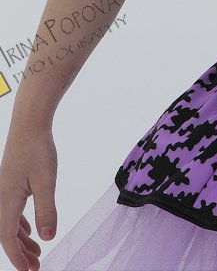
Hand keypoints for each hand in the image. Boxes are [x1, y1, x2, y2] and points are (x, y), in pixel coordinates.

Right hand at [0, 120, 57, 270]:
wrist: (29, 124)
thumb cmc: (37, 150)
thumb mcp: (46, 182)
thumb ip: (47, 210)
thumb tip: (48, 237)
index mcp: (6, 202)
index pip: (7, 239)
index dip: (17, 257)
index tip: (29, 270)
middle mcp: (1, 199)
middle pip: (7, 235)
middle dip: (20, 253)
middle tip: (35, 267)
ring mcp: (5, 191)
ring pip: (10, 224)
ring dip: (22, 240)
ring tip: (37, 252)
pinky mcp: (11, 184)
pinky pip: (12, 212)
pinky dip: (21, 225)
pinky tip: (32, 229)